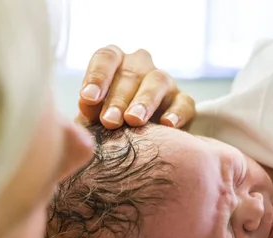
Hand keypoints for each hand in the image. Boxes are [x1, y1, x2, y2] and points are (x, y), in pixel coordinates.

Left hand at [78, 45, 195, 128]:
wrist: (137, 144)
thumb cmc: (107, 126)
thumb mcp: (93, 118)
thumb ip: (89, 109)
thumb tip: (87, 103)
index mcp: (115, 63)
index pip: (106, 58)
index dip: (97, 76)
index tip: (88, 98)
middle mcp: (140, 66)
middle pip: (130, 73)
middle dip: (118, 98)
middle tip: (109, 121)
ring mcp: (164, 82)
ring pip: (157, 82)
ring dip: (145, 101)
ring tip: (134, 120)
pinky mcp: (182, 101)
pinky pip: (184, 103)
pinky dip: (177, 113)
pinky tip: (168, 126)